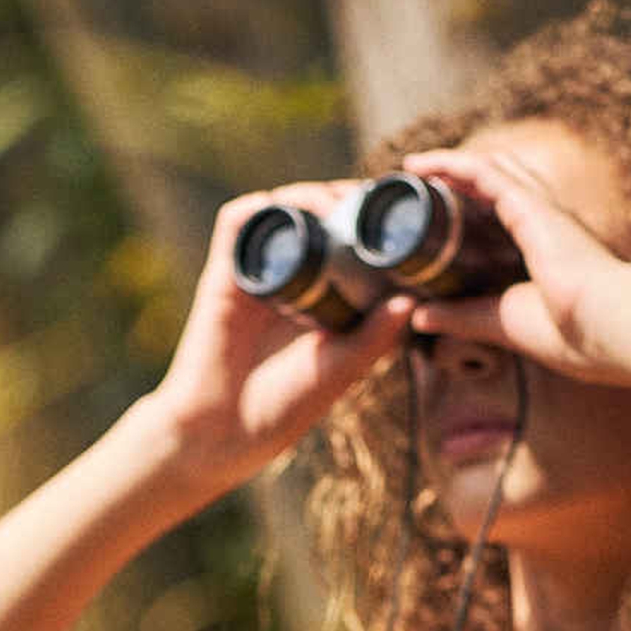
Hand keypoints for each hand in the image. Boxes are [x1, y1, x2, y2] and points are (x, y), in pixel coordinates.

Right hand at [135, 189, 417, 491]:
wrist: (218, 434)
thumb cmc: (280, 410)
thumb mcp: (338, 372)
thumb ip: (372, 340)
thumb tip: (412, 303)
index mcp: (320, 300)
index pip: (348, 245)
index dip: (371, 223)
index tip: (399, 215)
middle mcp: (288, 279)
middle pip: (317, 217)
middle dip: (346, 199)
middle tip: (373, 199)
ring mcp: (256, 273)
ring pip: (283, 210)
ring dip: (311, 196)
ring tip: (339, 202)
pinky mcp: (224, 274)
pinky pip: (239, 223)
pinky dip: (264, 206)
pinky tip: (293, 211)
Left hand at [393, 147, 630, 387]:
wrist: (606, 325)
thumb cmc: (568, 332)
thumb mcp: (499, 322)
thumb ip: (460, 316)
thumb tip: (418, 318)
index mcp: (541, 250)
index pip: (497, 219)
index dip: (465, 211)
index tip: (430, 216)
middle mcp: (540, 222)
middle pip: (490, 189)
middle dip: (454, 183)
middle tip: (415, 184)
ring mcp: (536, 209)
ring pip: (484, 172)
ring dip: (446, 166)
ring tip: (412, 167)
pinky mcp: (528, 204)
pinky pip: (482, 173)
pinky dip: (451, 165)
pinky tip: (421, 165)